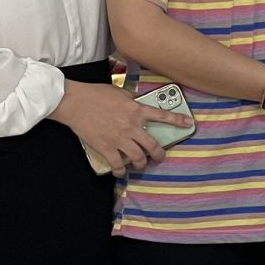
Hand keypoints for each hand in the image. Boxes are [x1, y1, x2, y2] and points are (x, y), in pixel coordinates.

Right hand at [51, 82, 192, 175]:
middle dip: (159, 154)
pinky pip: (118, 164)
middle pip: (153, 145)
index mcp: (136, 110)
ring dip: (141, 164)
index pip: (162, 115)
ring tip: (140, 164)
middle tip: (159, 157)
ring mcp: (119, 139)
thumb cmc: (95, 94)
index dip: (177, 120)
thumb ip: (131, 101)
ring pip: (138, 158)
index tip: (188, 123)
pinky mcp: (106, 148)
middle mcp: (132, 126)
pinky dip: (121, 170)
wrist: (75, 103)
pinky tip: (121, 171)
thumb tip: (137, 106)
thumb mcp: (119, 92)